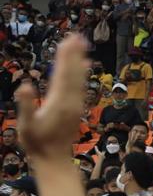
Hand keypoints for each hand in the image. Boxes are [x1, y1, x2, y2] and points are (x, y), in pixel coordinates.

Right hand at [16, 36, 89, 158]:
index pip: (63, 75)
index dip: (65, 58)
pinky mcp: (76, 109)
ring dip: (79, 61)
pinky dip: (82, 74)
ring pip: (79, 79)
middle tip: (77, 36)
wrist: (54, 160)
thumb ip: (25, 105)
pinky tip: (85, 65)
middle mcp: (71, 102)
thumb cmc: (36, 143)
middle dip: (74, 55)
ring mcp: (76, 105)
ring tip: (82, 44)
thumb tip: (25, 85)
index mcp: (59, 103)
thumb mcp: (26, 126)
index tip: (67, 42)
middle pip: (73, 74)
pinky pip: (81, 86)